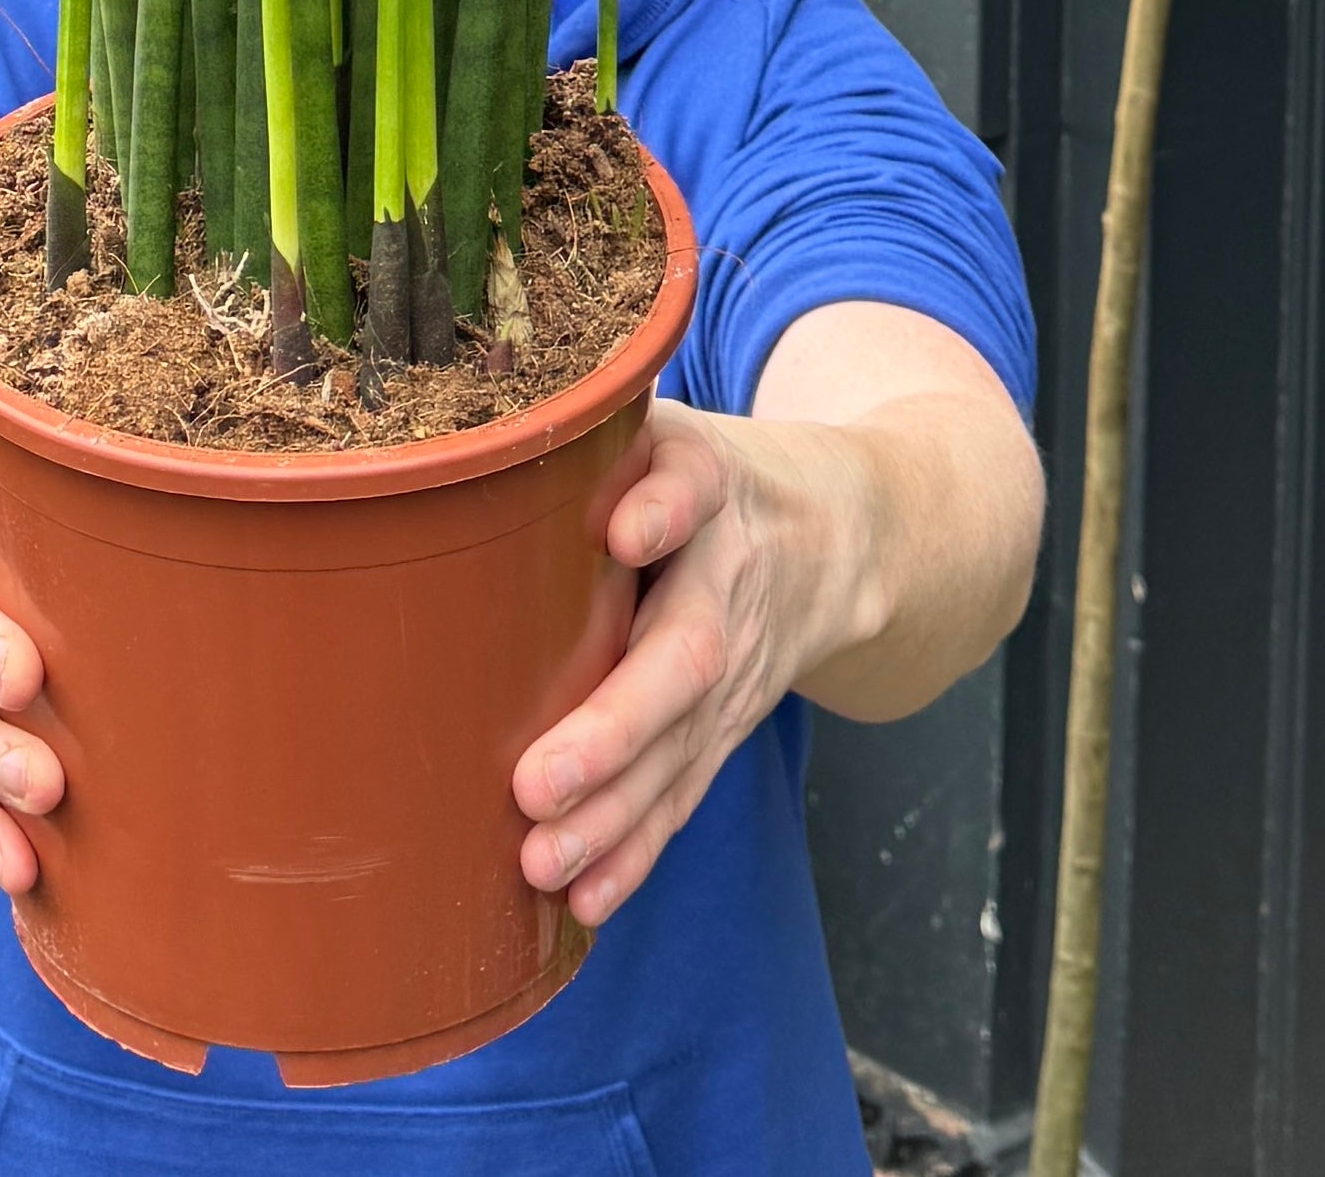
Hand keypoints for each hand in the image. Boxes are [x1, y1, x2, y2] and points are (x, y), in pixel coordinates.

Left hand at [509, 400, 841, 930]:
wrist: (841, 532)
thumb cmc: (700, 474)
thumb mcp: (665, 427)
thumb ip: (591, 432)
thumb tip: (483, 444)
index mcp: (707, 485)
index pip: (689, 488)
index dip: (660, 510)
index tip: (623, 532)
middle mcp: (728, 580)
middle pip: (682, 656)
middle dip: (613, 727)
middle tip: (536, 782)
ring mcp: (737, 665)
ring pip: (682, 747)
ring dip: (614, 814)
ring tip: (542, 860)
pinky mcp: (727, 724)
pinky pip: (685, 791)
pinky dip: (637, 850)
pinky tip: (586, 897)